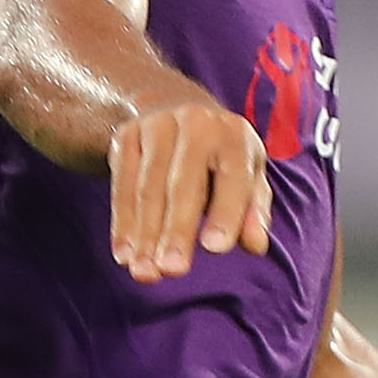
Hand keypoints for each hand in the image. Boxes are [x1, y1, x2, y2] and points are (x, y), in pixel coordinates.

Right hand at [109, 95, 271, 282]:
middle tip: (172, 271)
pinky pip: (121, 185)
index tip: (215, 249)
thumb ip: (254, 210)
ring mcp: (156, 127)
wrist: (172, 105)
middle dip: (177, 230)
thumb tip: (256, 246)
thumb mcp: (247, 174)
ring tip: (145, 273)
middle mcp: (196, 123)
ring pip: (147, 188)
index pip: (232, 178)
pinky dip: (122, 223)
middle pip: (184, 184)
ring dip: (144, 235)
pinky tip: (124, 254)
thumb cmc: (220, 156)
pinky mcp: (126, 136)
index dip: (225, 213)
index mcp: (234, 135)